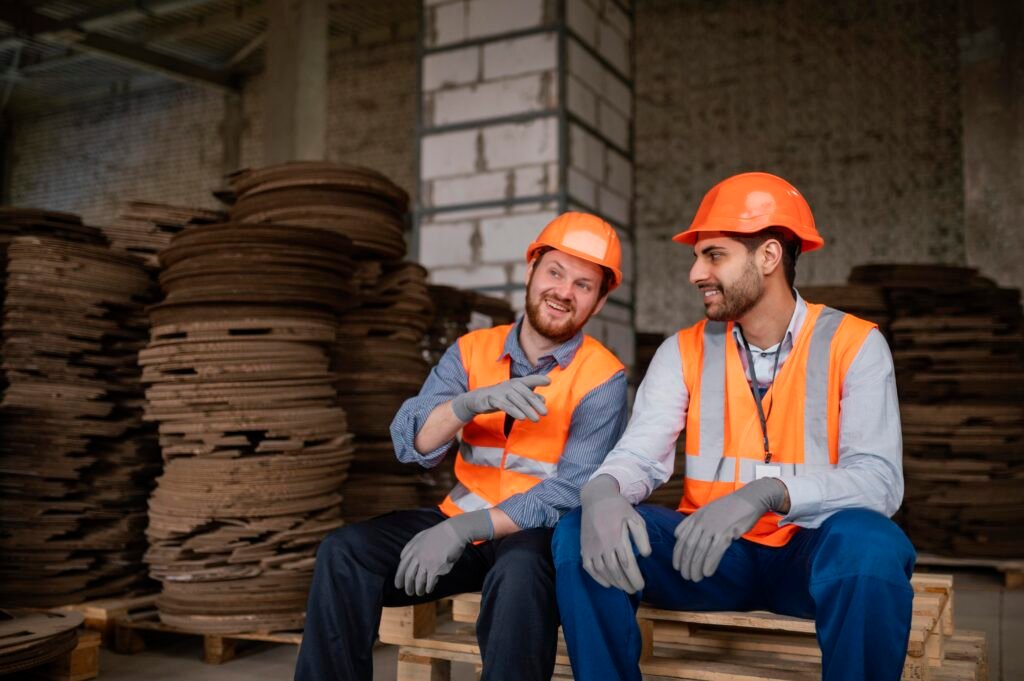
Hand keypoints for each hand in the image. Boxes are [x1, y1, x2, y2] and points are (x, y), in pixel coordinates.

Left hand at [394, 510, 493, 595]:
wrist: (454, 532)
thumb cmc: (440, 533)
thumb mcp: (421, 536)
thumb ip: (411, 546)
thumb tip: (402, 557)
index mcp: (413, 549)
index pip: (402, 566)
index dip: (399, 577)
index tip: (399, 585)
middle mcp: (418, 556)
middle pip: (409, 576)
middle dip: (408, 586)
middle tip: (409, 592)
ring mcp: (427, 563)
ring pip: (419, 581)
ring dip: (418, 589)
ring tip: (420, 593)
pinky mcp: (436, 568)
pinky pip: (430, 582)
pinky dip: (429, 588)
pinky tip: (429, 590)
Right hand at [451, 375, 550, 422]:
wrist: (480, 399)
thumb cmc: (502, 396)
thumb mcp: (516, 396)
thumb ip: (530, 396)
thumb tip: (543, 399)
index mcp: (517, 383)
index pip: (529, 380)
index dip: (538, 380)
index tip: (548, 382)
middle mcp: (510, 385)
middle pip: (526, 394)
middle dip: (536, 404)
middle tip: (545, 413)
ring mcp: (502, 392)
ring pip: (517, 401)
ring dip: (528, 411)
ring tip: (536, 419)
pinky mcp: (494, 399)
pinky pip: (506, 406)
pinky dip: (514, 411)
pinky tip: (522, 418)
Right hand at [580, 475, 650, 593]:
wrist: (596, 498)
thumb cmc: (618, 508)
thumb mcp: (635, 518)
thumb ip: (641, 537)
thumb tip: (646, 555)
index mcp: (617, 538)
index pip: (628, 564)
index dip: (635, 577)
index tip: (641, 585)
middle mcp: (603, 545)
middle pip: (615, 571)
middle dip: (626, 584)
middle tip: (634, 590)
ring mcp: (592, 547)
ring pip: (602, 571)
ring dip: (614, 582)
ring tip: (623, 588)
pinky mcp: (584, 547)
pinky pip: (589, 567)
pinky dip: (597, 578)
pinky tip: (607, 583)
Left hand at [672, 477, 786, 581]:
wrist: (749, 499)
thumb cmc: (729, 507)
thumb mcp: (707, 510)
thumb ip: (693, 522)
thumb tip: (679, 535)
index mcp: (696, 516)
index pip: (681, 537)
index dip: (677, 553)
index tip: (676, 566)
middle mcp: (702, 521)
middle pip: (689, 546)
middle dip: (685, 563)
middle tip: (686, 576)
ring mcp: (713, 526)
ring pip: (700, 550)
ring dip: (696, 566)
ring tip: (695, 578)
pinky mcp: (726, 531)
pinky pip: (715, 550)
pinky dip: (710, 563)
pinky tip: (707, 573)